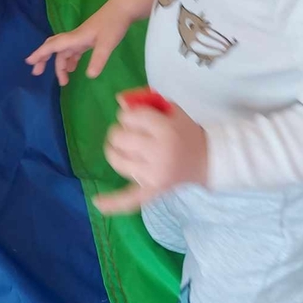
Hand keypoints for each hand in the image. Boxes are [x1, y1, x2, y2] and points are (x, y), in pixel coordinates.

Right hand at [26, 0, 131, 85]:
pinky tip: (73, 69)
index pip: (53, 46)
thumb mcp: (107, 43)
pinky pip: (74, 51)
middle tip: (37, 73)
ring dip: (60, 64)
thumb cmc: (114, 24)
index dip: (40, 53)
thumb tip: (89, 76)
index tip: (29, 62)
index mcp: (75, 38)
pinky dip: (71, 60)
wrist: (124, 9)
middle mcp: (75, 37)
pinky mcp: (89, 39)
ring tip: (63, 81)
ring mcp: (81, 38)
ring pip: (65, 52)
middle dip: (44, 60)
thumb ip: (98, 59)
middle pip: (54, 48)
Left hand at [94, 97, 207, 215]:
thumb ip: (145, 103)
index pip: (130, 117)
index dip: (128, 115)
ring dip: (115, 151)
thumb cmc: (185, 131)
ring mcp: (154, 174)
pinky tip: (96, 201)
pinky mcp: (152, 189)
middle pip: (120, 137)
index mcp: (165, 129)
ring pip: (118, 160)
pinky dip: (112, 202)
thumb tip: (119, 100)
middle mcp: (158, 152)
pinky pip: (130, 199)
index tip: (137, 118)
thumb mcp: (171, 110)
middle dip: (120, 131)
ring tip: (123, 148)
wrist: (206, 159)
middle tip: (131, 133)